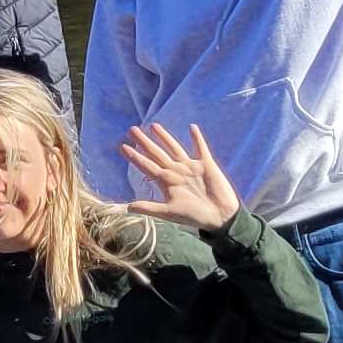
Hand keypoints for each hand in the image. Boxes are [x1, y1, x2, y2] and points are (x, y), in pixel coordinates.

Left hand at [118, 122, 241, 229]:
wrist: (220, 217)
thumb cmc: (194, 216)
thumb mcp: (170, 212)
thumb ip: (150, 208)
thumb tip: (127, 207)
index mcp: (166, 182)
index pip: (147, 166)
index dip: (135, 157)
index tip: (123, 146)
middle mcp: (176, 172)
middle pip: (157, 153)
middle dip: (145, 142)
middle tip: (132, 129)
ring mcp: (191, 167)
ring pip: (174, 148)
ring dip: (165, 137)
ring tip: (153, 126)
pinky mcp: (206, 165)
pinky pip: (201, 149)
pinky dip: (197, 139)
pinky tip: (192, 127)